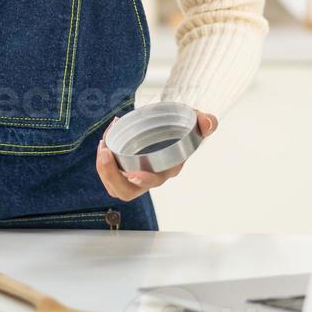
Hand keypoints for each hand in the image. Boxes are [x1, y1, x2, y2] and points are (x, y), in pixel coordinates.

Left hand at [96, 110, 217, 201]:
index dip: (144, 180)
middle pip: (127, 190)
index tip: (134, 173)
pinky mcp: (123, 167)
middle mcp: (150, 175)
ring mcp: (135, 173)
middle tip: (105, 152)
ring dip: (103, 169)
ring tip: (103, 146)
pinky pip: (110, 172)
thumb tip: (208, 123)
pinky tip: (106, 139)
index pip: (155, 181)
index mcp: (167, 169)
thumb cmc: (182, 126)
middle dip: (112, 176)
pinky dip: (103, 159)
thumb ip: (205, 122)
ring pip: (115, 185)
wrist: (168, 124)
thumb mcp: (195, 120)